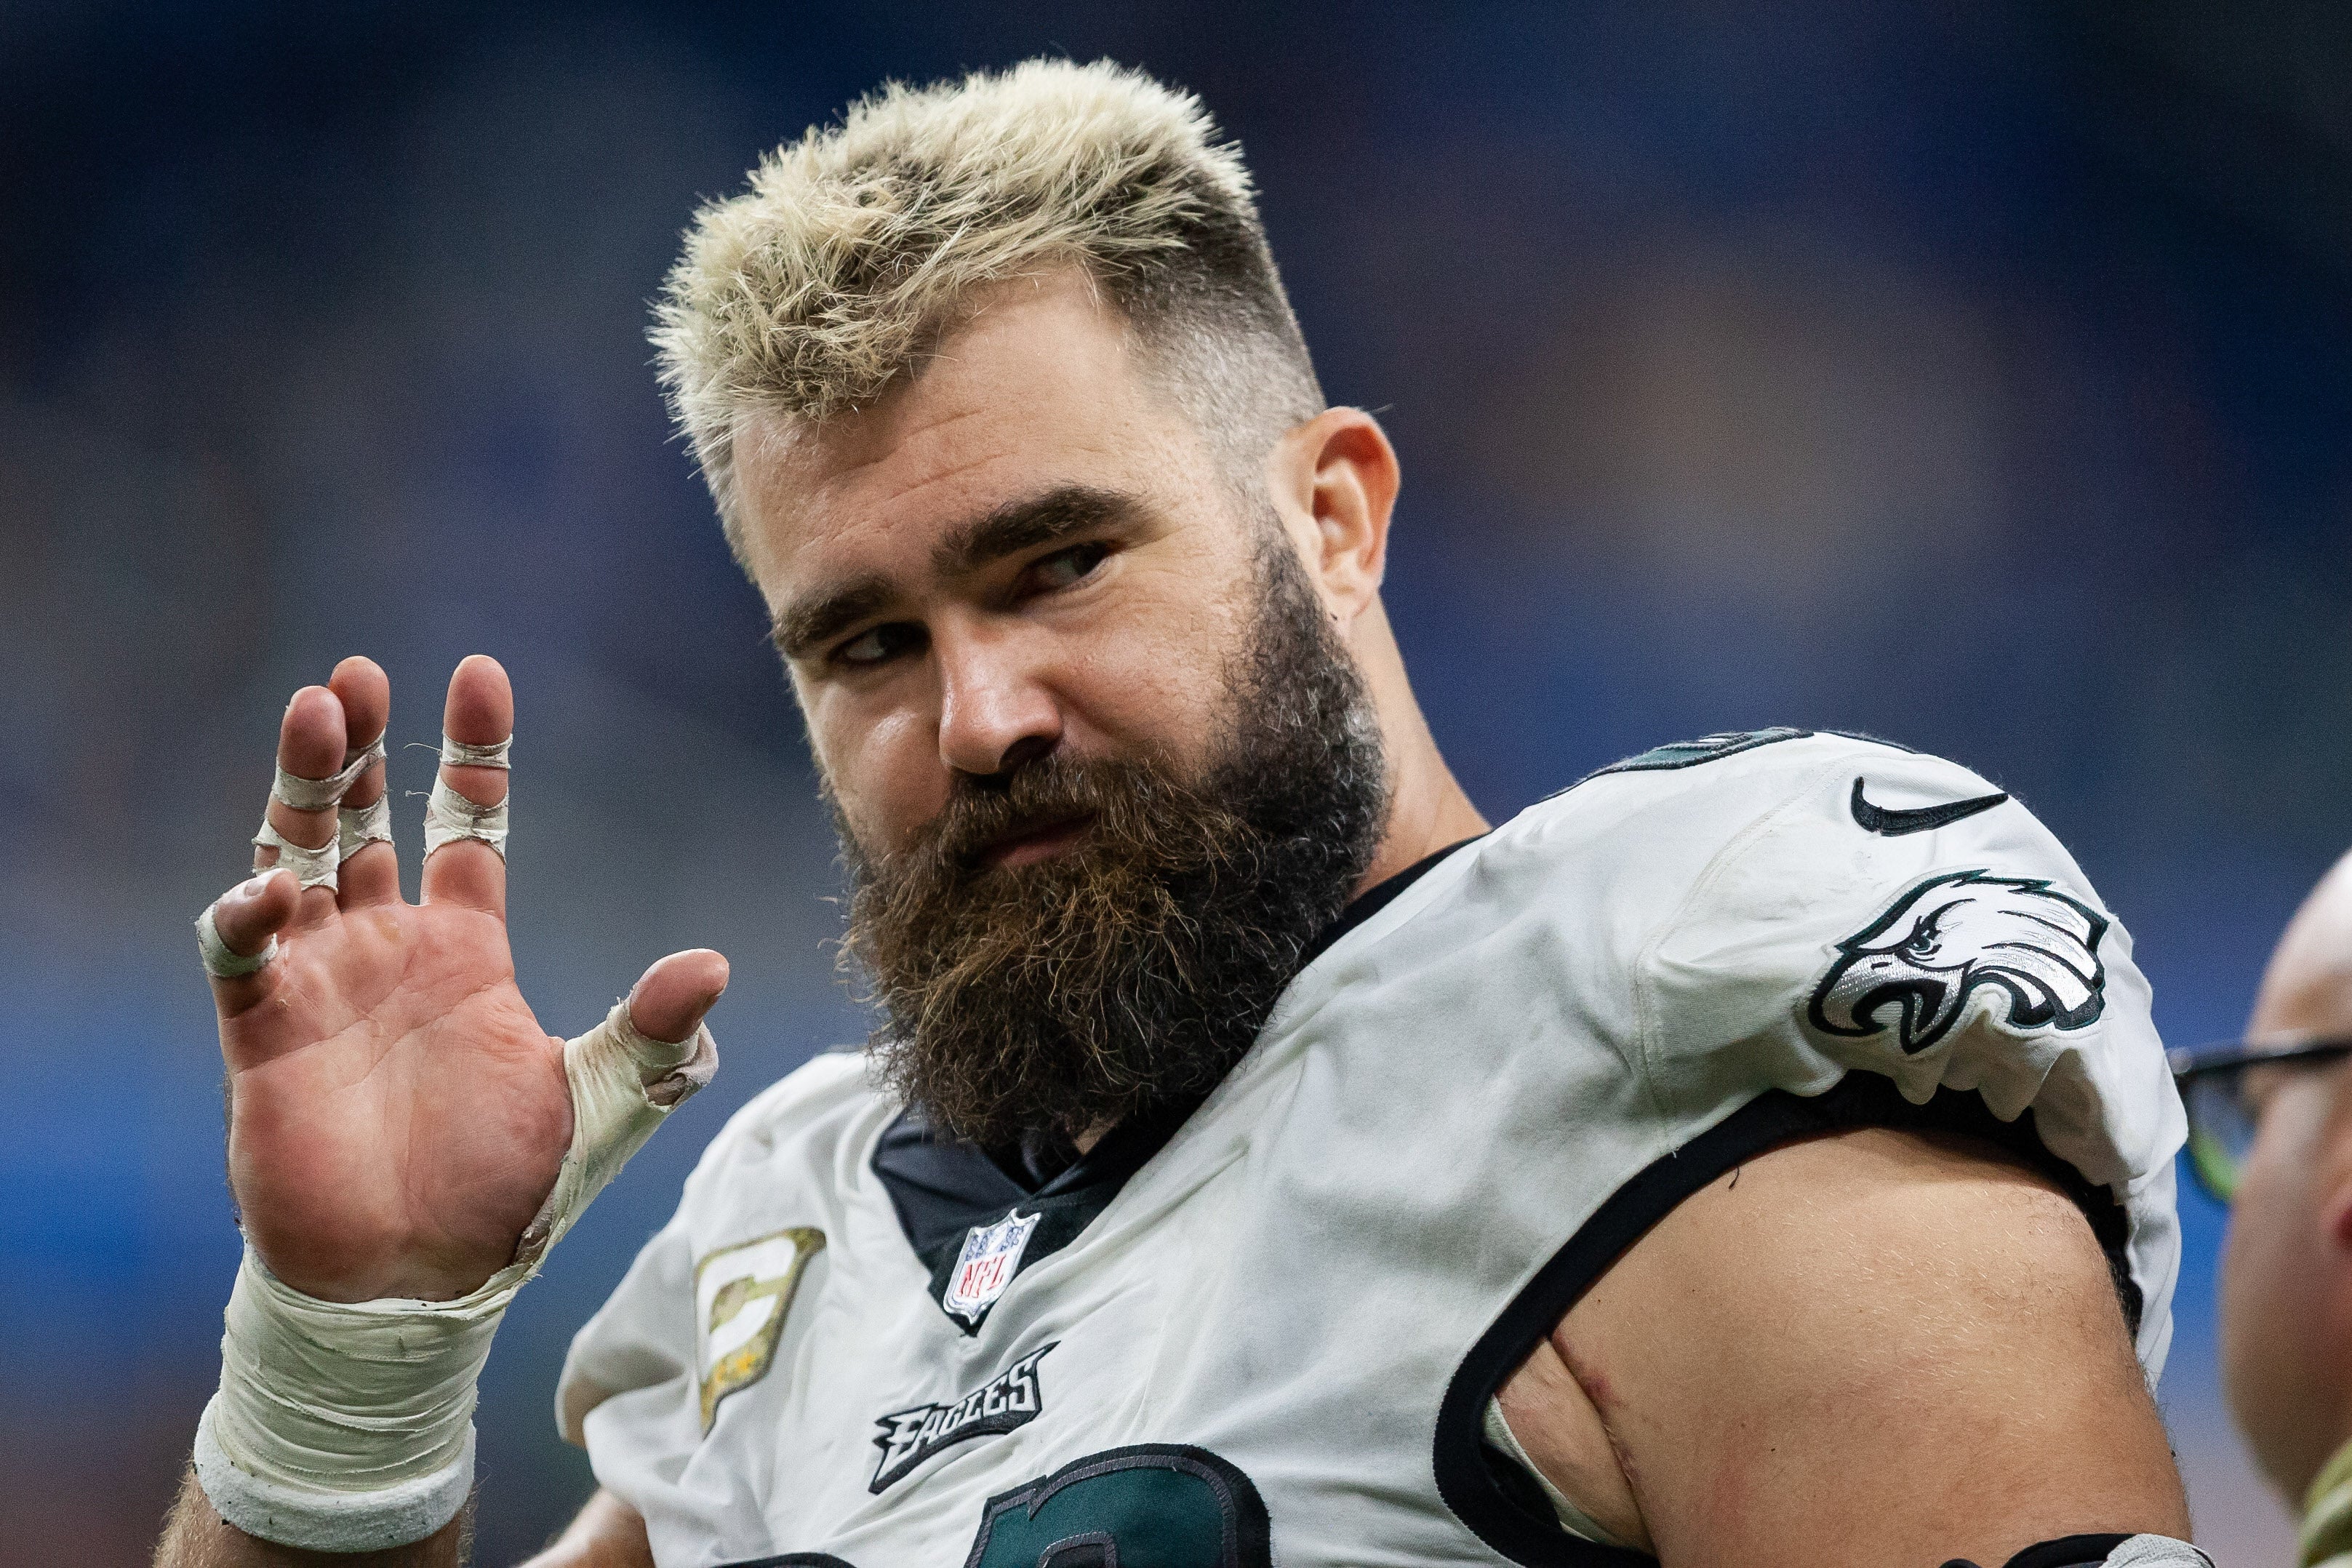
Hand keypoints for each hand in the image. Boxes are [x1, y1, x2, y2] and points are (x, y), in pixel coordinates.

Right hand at [202, 654, 727, 1302]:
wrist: (422, 1281)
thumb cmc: (508, 1194)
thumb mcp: (605, 1101)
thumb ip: (656, 1033)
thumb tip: (713, 965)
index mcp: (468, 952)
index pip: (468, 824)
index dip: (472, 750)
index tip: (481, 673)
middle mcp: (390, 952)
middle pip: (366, 820)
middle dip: (360, 746)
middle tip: (353, 675)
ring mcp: (324, 985)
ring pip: (297, 857)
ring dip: (299, 789)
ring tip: (312, 712)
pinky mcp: (265, 1035)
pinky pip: (239, 953)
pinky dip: (243, 912)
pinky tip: (266, 886)